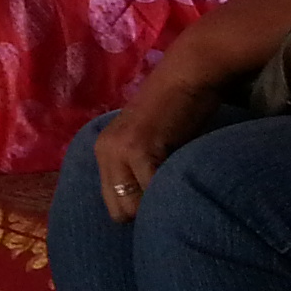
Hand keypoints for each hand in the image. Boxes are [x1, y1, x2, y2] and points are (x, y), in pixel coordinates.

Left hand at [93, 74, 218, 220]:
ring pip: (136, 205)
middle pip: (121, 210)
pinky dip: (169, 194)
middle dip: (147, 215)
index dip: (139, 211)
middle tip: (173, 204)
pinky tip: (185, 187)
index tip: (161, 208)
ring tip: (179, 198)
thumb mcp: (148, 141)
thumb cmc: (177, 108)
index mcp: (103, 151)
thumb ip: (140, 168)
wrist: (187, 75)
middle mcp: (105, 152)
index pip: (113, 204)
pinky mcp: (140, 149)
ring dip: (159, 207)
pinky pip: (152, 190)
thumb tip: (151, 208)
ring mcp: (120, 151)